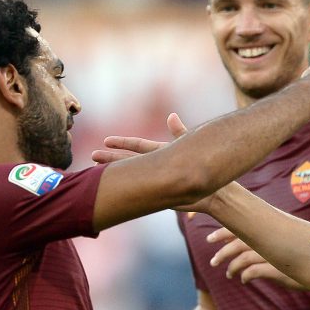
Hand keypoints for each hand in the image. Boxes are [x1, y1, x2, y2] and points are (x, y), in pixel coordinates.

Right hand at [91, 114, 216, 211]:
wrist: (216, 191)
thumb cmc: (205, 167)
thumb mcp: (190, 146)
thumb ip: (179, 133)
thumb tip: (171, 116)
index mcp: (162, 152)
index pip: (137, 146)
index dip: (122, 143)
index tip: (106, 141)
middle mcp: (156, 166)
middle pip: (129, 161)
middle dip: (111, 159)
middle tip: (93, 156)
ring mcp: (157, 181)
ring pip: (132, 177)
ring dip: (116, 175)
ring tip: (97, 173)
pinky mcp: (160, 194)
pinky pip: (140, 192)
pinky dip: (128, 191)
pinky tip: (115, 191)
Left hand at [206, 227, 304, 289]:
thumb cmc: (304, 254)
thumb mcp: (284, 245)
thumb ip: (267, 241)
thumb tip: (246, 246)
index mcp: (270, 232)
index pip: (241, 228)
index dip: (223, 232)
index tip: (210, 239)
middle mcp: (271, 241)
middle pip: (238, 243)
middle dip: (223, 252)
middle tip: (213, 262)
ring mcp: (274, 256)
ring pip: (244, 258)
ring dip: (232, 267)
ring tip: (229, 274)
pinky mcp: (278, 271)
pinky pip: (253, 272)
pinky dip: (246, 276)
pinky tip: (244, 280)